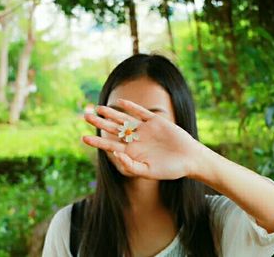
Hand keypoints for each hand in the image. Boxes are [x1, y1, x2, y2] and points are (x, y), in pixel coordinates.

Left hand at [81, 98, 200, 179]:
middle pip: (113, 129)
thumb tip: (114, 154)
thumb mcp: (148, 171)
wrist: (190, 159)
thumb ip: (130, 165)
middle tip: (85, 116)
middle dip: (100, 123)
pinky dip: (130, 107)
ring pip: (124, 119)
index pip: (110, 145)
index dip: (97, 141)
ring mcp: (145, 130)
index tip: (83, 137)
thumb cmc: (170, 169)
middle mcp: (136, 140)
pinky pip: (140, 112)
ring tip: (97, 108)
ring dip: (111, 113)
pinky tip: (119, 102)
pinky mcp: (155, 121)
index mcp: (132, 153)